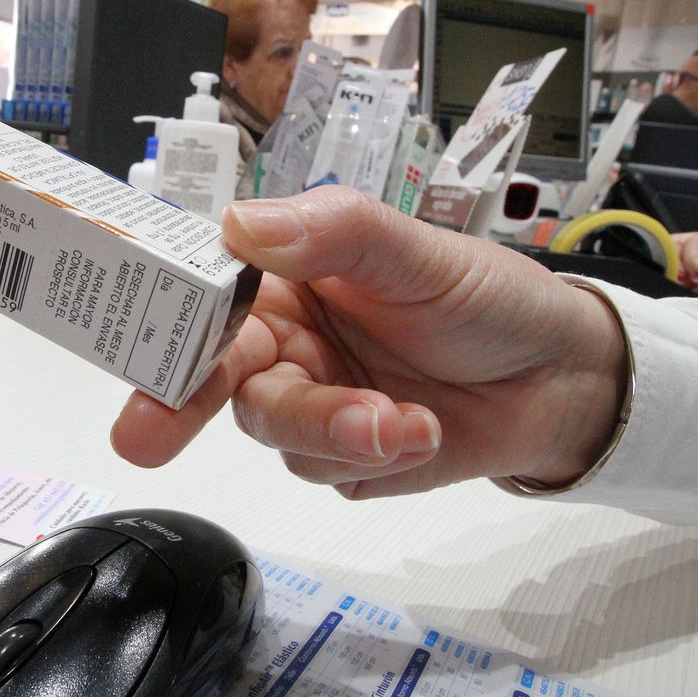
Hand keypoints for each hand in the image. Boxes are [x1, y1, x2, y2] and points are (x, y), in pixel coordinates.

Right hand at [110, 186, 628, 498]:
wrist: (560, 379)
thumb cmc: (488, 298)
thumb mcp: (416, 249)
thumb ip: (334, 232)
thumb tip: (246, 226)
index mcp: (286, 277)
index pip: (205, 291)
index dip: (163, 314)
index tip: (137, 339)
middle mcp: (287, 340)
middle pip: (211, 377)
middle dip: (176, 405)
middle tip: (142, 437)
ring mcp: (313, 403)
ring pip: (273, 431)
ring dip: (331, 429)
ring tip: (402, 418)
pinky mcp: (345, 460)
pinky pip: (325, 470)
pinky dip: (373, 454)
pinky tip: (421, 431)